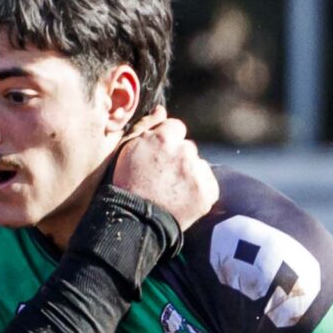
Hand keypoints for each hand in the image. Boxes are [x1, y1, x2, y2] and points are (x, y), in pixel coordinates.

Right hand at [107, 111, 216, 229]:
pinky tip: (182, 200)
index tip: (159, 158)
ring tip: (171, 192)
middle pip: (188, 148)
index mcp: (164, 138)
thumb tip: (162, 109)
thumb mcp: (126, 150)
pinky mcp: (207, 193)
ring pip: (198, 166)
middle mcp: (184, 152)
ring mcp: (197, 173)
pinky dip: (199, 190)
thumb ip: (145, 126)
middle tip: (162, 179)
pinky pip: (208, 184)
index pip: (176, 128)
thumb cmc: (124, 185)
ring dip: (189, 174)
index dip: (167, 143)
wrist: (133, 223)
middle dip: (178, 159)